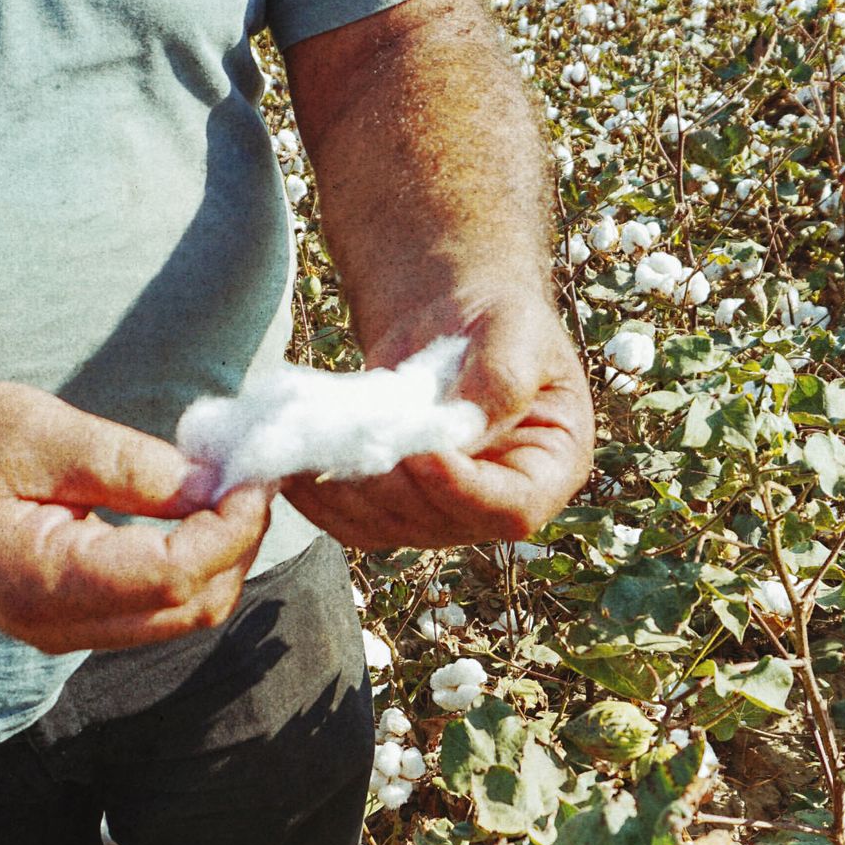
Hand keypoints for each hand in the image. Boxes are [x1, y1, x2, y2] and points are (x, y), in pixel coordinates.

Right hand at [0, 378, 272, 652]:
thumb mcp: (41, 433)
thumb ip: (132, 466)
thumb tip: (215, 485)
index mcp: (44, 582)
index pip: (177, 575)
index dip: (233, 527)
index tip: (257, 473)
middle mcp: (56, 626)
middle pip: (191, 608)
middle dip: (236, 545)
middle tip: (250, 477)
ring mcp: (61, 631)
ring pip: (179, 615)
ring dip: (217, 558)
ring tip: (226, 489)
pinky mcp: (67, 619)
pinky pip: (152, 608)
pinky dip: (188, 566)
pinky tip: (190, 513)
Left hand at [282, 294, 594, 549]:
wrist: (457, 316)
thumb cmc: (500, 315)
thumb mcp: (516, 329)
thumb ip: (502, 378)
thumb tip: (464, 428)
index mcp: (552, 467)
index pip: (513, 509)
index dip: (466, 493)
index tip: (422, 456)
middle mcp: (501, 500)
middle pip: (446, 525)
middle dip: (397, 488)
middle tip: (360, 440)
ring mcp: (447, 509)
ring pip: (393, 528)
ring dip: (351, 494)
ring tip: (318, 450)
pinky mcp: (399, 504)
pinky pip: (357, 521)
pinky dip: (321, 501)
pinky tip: (293, 470)